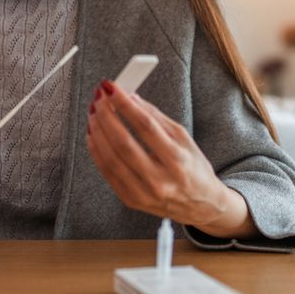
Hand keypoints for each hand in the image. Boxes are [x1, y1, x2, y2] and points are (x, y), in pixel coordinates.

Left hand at [86, 81, 256, 238]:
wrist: (201, 205)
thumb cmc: (194, 168)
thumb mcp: (184, 138)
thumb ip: (156, 117)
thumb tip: (131, 97)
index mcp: (177, 160)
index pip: (145, 126)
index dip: (125, 104)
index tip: (111, 88)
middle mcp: (160, 180)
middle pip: (123, 143)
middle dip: (106, 116)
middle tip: (99, 98)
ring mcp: (143, 193)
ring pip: (111, 158)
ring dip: (98, 131)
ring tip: (93, 113)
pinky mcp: (131, 200)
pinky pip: (107, 172)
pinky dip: (96, 151)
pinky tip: (94, 134)